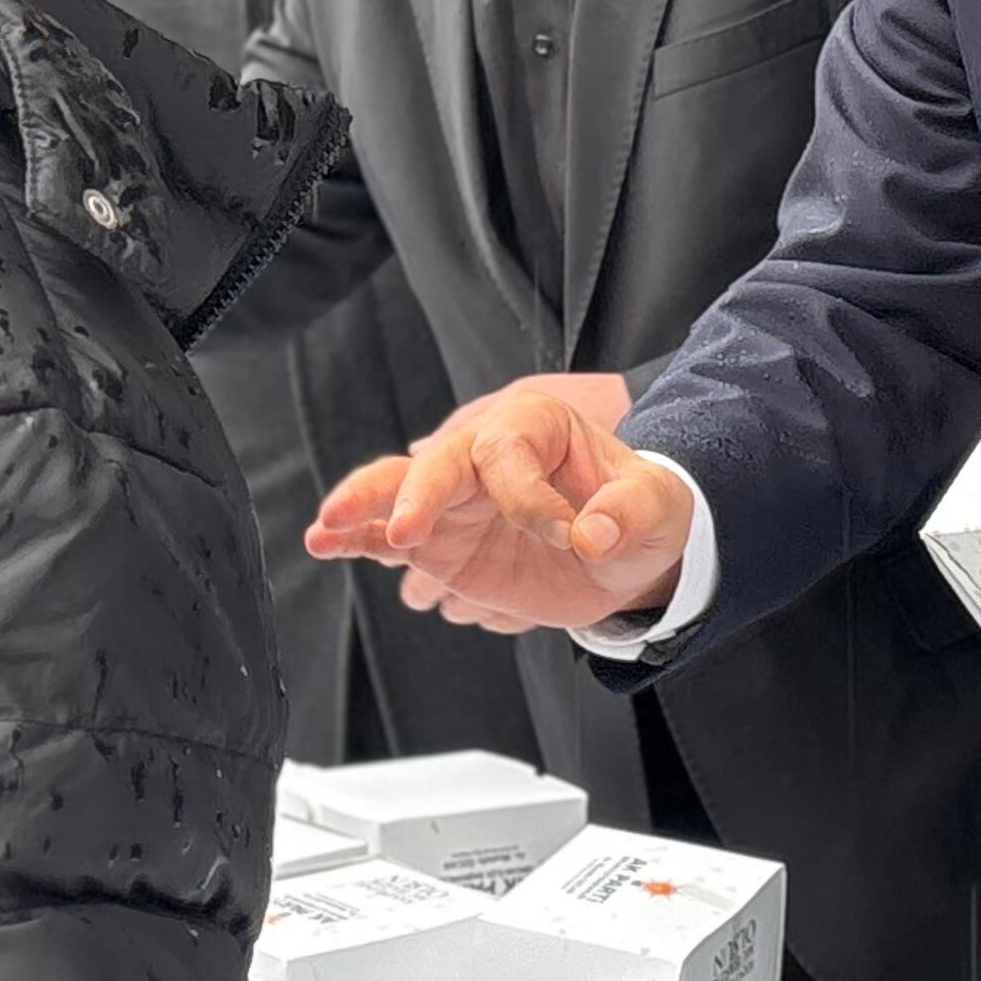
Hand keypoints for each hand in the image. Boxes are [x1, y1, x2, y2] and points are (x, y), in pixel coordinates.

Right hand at [308, 379, 694, 633]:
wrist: (623, 555)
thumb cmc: (639, 513)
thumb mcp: (657, 508)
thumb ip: (633, 512)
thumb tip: (595, 535)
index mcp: (535, 425)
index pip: (511, 452)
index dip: (532, 498)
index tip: (569, 536)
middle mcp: (484, 453)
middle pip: (441, 461)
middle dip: (422, 492)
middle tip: (411, 531)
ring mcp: (454, 499)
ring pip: (397, 489)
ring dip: (363, 505)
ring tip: (328, 527)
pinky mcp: (435, 541)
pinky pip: (385, 536)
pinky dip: (353, 539)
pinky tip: (322, 543)